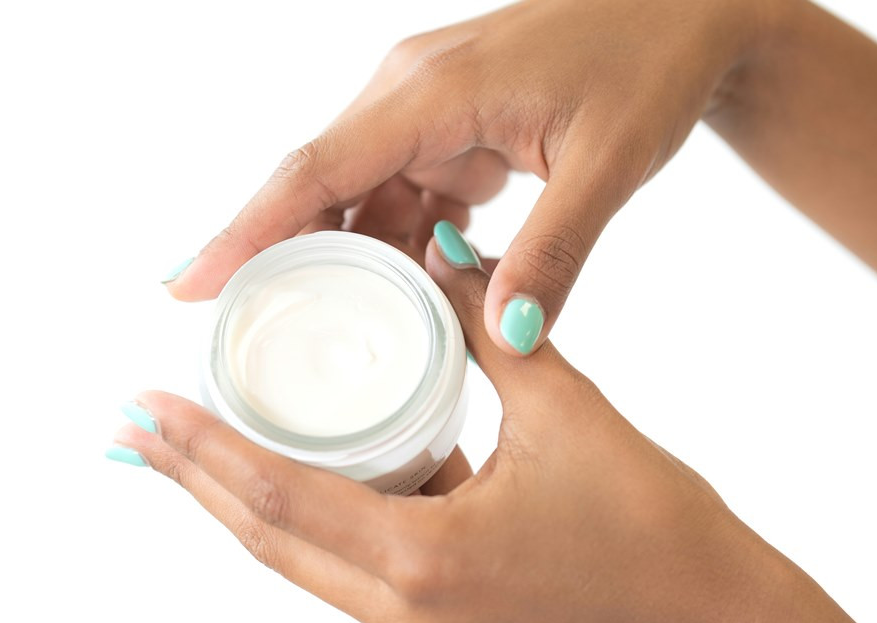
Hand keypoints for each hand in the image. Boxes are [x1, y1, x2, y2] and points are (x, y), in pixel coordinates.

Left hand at [118, 236, 876, 622]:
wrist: (710, 619)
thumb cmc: (656, 529)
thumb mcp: (568, 413)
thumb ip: (494, 331)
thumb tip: (444, 259)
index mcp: (427, 561)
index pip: (283, 499)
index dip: (208, 452)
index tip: (150, 410)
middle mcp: (403, 611)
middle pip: (268, 538)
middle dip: (197, 480)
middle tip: (137, 429)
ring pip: (297, 558)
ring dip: (240, 502)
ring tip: (186, 449)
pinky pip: (341, 566)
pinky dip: (302, 519)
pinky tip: (284, 474)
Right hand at [164, 0, 788, 354]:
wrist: (688, 12)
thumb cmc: (650, 61)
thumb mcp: (608, 162)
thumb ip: (555, 250)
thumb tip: (508, 332)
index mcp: (432, 92)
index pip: (315, 168)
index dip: (246, 227)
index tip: (188, 282)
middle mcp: (411, 95)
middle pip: (317, 186)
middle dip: (278, 258)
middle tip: (243, 336)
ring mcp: (428, 113)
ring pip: (357, 198)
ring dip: (344, 261)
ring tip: (326, 336)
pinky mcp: (451, 131)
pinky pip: (400, 196)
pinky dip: (394, 247)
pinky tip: (403, 297)